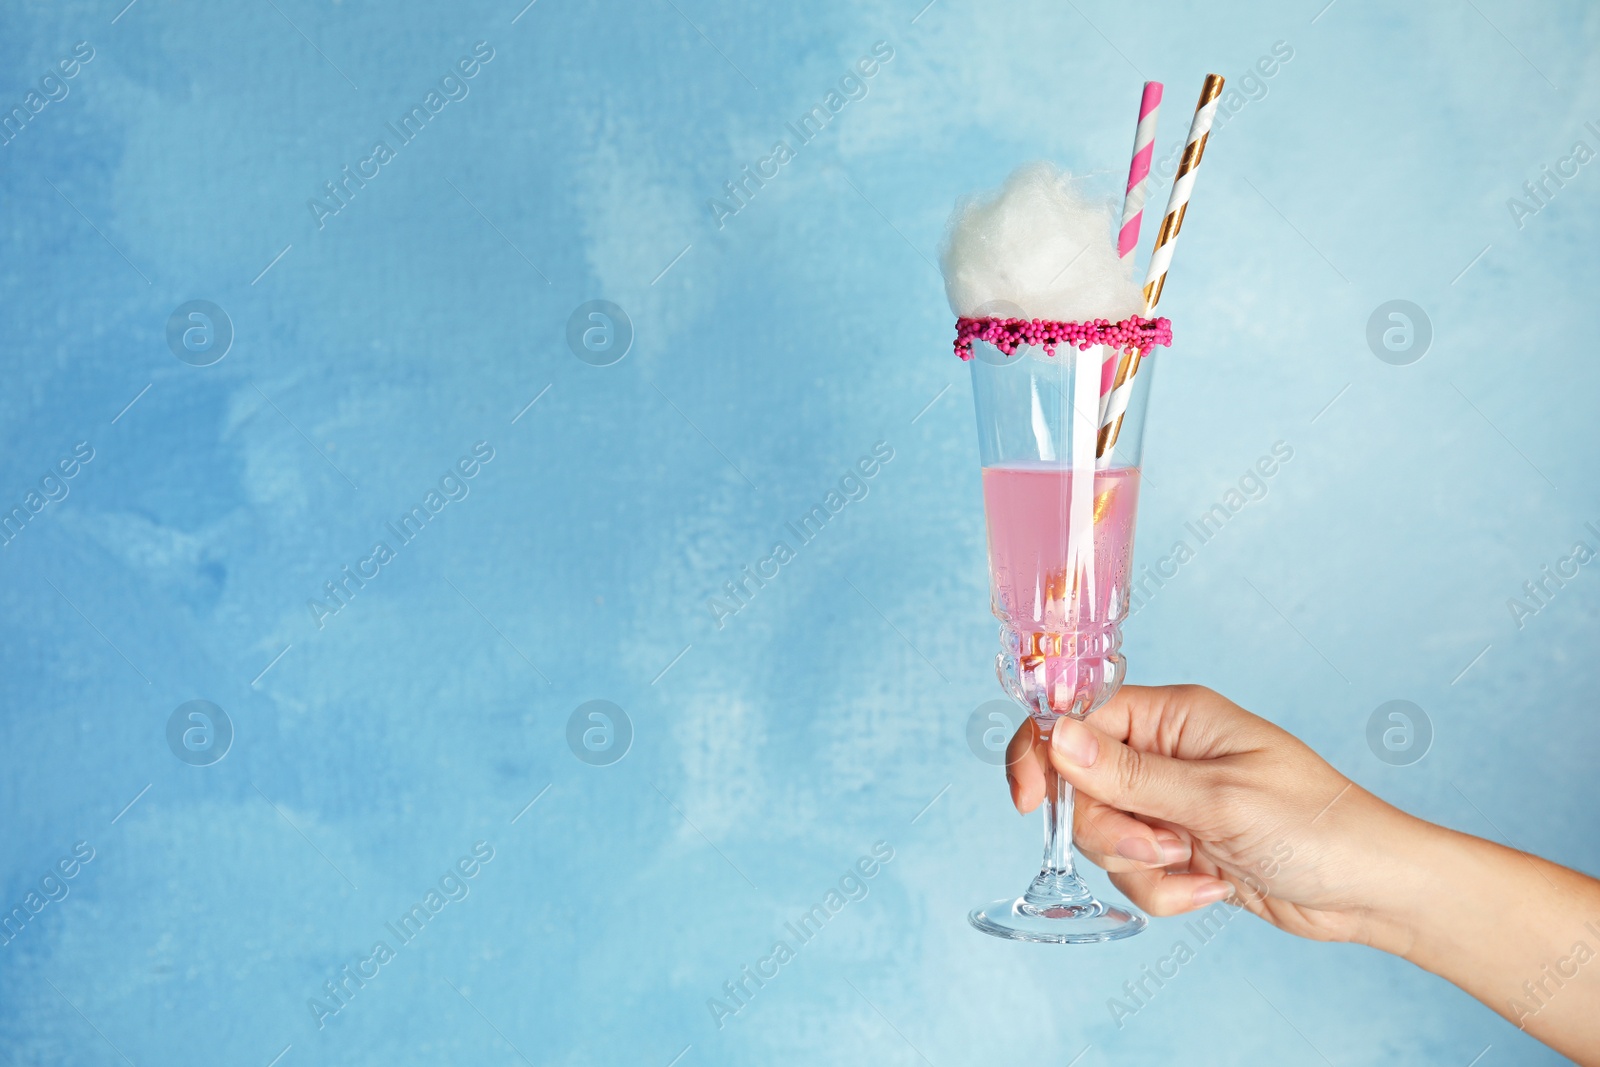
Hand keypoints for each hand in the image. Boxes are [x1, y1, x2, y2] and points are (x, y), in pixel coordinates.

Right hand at [1005, 684, 1427, 946]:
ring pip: (1102, 834)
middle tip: (1161, 847)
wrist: (1371, 890)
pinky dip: (1163, 890)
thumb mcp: (1217, 800)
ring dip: (1140, 865)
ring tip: (1196, 869)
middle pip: (1080, 787)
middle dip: (1110, 830)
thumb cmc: (1317, 826)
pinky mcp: (1179, 847)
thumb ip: (1130, 775)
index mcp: (1174, 716)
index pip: (1078, 717)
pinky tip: (1211, 889)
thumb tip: (1056, 736)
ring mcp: (1170, 802)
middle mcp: (1165, 752)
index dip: (1044, 755)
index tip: (1029, 803)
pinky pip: (1133, 870)